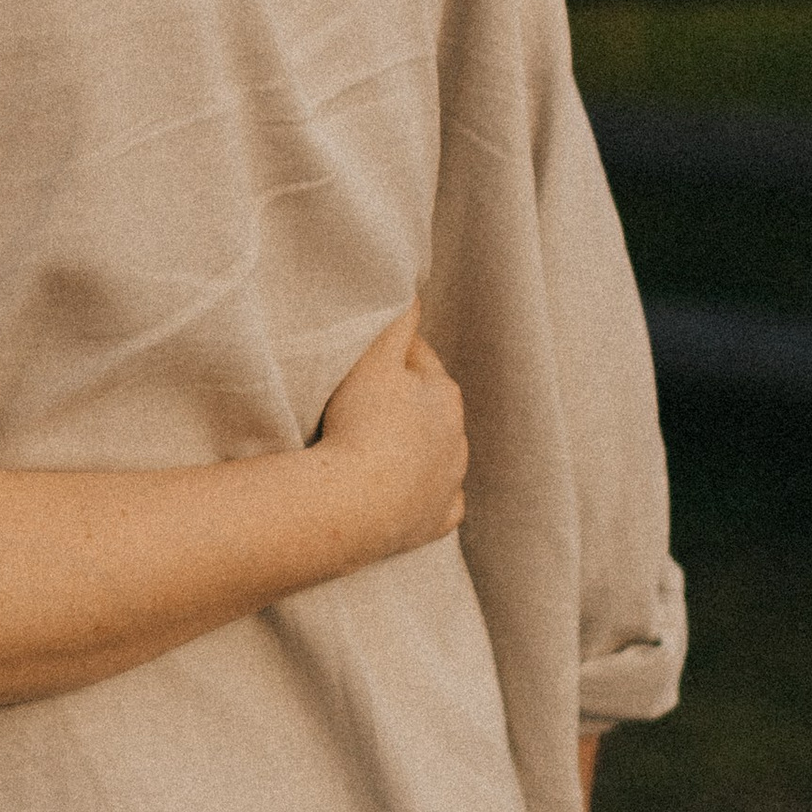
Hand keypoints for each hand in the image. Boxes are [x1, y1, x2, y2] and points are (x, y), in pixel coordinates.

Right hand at [314, 307, 467, 560]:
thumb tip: (413, 290)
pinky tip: (403, 493)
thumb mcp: (374, 359)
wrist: (354, 505)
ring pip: (436, 455)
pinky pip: (438, 502)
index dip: (388, 356)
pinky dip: (423, 495)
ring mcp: (449, 483)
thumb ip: (396, 322)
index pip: (418, 360)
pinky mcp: (436, 520)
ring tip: (373, 446)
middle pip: (428, 408)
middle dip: (404, 402)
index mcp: (446, 394)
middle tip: (360, 402)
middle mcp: (457, 438)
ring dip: (412, 447)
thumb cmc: (362, 425)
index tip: (360, 360)